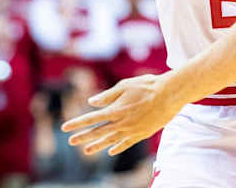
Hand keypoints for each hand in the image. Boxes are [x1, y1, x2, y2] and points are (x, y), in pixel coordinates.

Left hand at [61, 73, 179, 155]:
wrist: (170, 94)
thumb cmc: (148, 85)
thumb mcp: (125, 85)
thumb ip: (107, 95)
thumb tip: (91, 102)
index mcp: (115, 109)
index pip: (91, 118)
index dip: (77, 123)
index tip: (65, 127)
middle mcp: (121, 122)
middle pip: (98, 132)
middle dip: (83, 136)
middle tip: (71, 141)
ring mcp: (131, 130)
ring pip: (110, 140)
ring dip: (97, 145)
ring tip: (87, 151)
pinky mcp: (141, 134)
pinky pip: (126, 143)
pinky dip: (117, 147)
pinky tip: (111, 151)